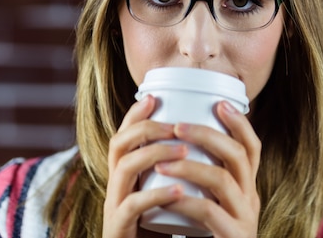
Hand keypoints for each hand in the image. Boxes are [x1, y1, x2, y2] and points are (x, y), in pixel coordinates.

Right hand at [102, 95, 187, 237]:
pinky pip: (132, 206)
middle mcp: (116, 185)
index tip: (154, 98)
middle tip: (177, 127)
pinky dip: (156, 195)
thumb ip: (176, 168)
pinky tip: (180, 191)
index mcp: (126, 173)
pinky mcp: (118, 228)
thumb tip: (208, 139)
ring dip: (155, 153)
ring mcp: (115, 206)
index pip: (124, 134)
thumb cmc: (162, 225)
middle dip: (147, 128)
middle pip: (119, 143)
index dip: (135, 114)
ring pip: (125, 168)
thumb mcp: (166, 192)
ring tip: (184, 150)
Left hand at [155, 100, 261, 237]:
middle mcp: (252, 199)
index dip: (239, 123)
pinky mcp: (234, 237)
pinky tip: (168, 192)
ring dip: (191, 165)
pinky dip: (187, 199)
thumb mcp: (209, 202)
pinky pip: (210, 212)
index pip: (252, 148)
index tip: (219, 103)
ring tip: (162, 160)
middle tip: (178, 126)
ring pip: (224, 180)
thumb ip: (202, 179)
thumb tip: (178, 142)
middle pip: (239, 155)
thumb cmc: (204, 236)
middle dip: (208, 135)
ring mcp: (245, 220)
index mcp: (246, 187)